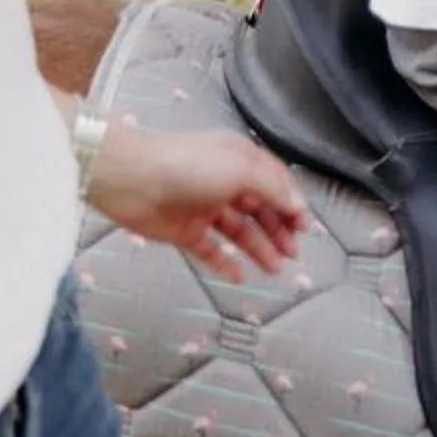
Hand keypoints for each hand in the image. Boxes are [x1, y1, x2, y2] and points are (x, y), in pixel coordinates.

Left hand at [88, 124, 306, 281]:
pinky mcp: (184, 231)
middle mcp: (224, 182)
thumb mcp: (241, 169)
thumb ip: (273, 189)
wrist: (131, 179)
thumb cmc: (190, 166)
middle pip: (259, 209)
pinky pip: (210, 249)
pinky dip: (225, 262)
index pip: (274, 183)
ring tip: (274, 269)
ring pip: (238, 231)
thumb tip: (298, 206)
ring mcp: (204, 208)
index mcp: (240, 160)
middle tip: (293, 254)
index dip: (291, 204)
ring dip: (258, 248)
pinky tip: (240, 277)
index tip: (305, 228)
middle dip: (278, 230)